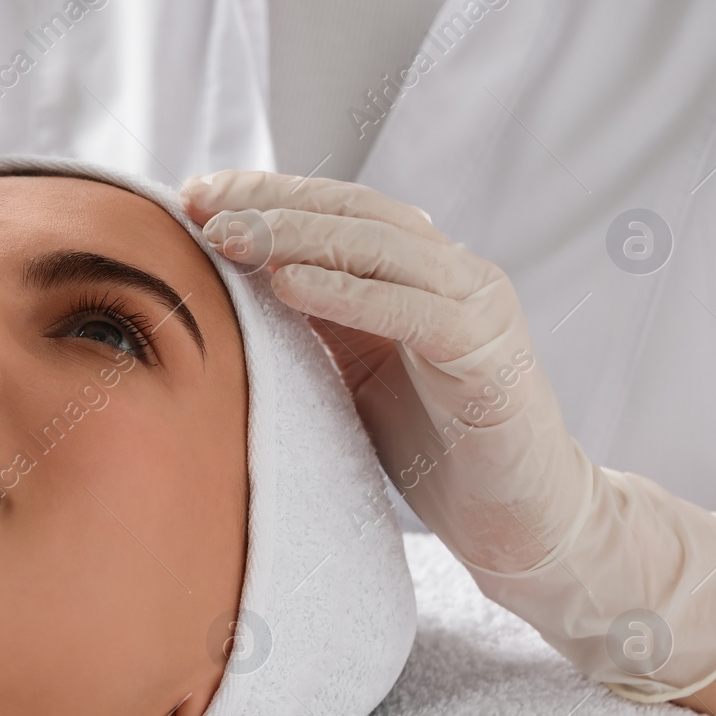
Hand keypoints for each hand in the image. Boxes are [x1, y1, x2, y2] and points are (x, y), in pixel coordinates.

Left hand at [181, 170, 715, 699]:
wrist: (521, 522)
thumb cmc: (434, 450)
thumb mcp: (354, 373)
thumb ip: (315, 323)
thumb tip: (230, 285)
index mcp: (420, 273)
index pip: (339, 208)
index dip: (268, 193)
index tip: (194, 195)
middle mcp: (455, 274)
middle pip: (356, 210)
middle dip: (272, 202)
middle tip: (201, 206)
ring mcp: (479, 309)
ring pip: (382, 245)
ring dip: (297, 236)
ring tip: (231, 238)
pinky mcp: (491, 358)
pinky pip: (415, 311)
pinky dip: (350, 293)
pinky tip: (289, 285)